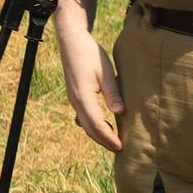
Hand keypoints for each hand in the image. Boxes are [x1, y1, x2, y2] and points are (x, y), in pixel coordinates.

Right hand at [55, 19, 125, 153]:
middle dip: (103, 141)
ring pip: (85, 124)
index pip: (96, 124)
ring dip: (98, 135)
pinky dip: (93, 125)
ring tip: (113, 141)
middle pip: (89, 128)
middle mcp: (76, 101)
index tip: (121, 146)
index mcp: (83, 96)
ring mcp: (74, 99)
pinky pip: (83, 116)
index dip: (108, 137)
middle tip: (119, 150)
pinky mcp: (76, 96)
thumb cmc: (90, 54)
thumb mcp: (105, 72)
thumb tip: (120, 112)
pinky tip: (105, 125)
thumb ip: (112, 93)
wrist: (72, 42)